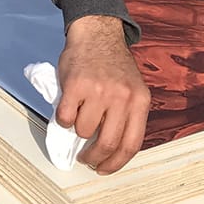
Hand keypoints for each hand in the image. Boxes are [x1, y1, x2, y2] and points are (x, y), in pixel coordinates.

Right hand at [56, 15, 150, 175]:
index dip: (117, 163)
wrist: (97, 33)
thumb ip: (125, 116)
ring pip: (84, 131)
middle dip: (94, 158)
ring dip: (78, 131)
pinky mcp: (76, 86)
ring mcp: (99, 91)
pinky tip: (69, 108)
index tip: (104, 169)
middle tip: (86, 158)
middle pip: (108, 144)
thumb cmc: (113, 65)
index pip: (131, 144)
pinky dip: (64, 118)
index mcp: (139, 101)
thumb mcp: (131, 89)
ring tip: (79, 117)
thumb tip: (110, 151)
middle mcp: (122, 97)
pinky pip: (66, 117)